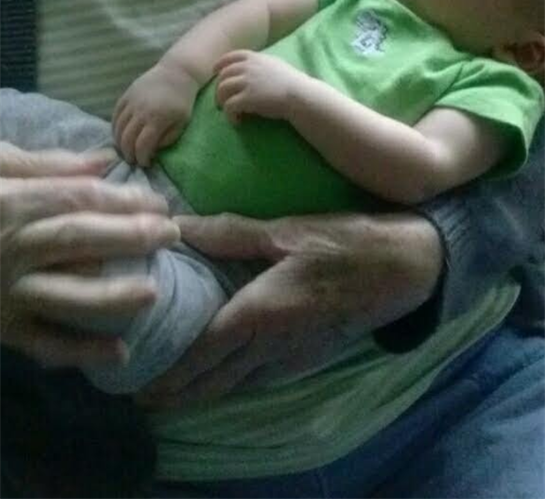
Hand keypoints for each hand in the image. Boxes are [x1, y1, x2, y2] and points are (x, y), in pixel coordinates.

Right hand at [0, 141, 179, 367]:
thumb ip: (48, 166)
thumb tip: (104, 160)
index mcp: (12, 204)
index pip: (77, 199)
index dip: (122, 199)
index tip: (158, 200)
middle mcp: (12, 249)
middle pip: (79, 240)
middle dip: (130, 236)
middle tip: (171, 233)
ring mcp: (7, 292)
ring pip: (65, 296)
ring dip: (111, 296)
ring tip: (153, 292)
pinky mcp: (1, 328)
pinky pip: (43, 344)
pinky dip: (80, 353)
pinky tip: (119, 353)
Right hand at [113, 64, 198, 165]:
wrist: (177, 72)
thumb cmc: (183, 100)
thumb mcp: (182, 123)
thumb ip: (167, 139)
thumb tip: (152, 151)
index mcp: (157, 119)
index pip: (142, 146)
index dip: (141, 158)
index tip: (145, 164)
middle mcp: (141, 110)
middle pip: (127, 139)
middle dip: (128, 154)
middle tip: (133, 160)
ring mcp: (132, 101)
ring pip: (118, 128)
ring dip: (119, 142)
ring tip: (125, 150)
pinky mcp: (127, 94)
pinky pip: (115, 115)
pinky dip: (115, 128)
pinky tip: (119, 135)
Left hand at [137, 209, 443, 406]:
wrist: (405, 268)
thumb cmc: (346, 243)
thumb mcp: (287, 230)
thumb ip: (232, 232)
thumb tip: (179, 225)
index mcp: (261, 313)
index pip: (203, 352)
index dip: (170, 372)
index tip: (139, 384)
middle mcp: (272, 346)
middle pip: (215, 381)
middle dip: (177, 394)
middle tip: (142, 400)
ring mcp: (293, 357)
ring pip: (237, 384)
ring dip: (203, 392)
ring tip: (171, 394)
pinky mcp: (309, 357)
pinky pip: (260, 379)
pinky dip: (233, 383)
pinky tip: (223, 376)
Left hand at [215, 50, 302, 122]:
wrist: (299, 95)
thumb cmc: (292, 82)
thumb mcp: (275, 64)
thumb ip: (261, 64)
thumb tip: (252, 67)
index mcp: (254, 58)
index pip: (230, 57)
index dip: (220, 64)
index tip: (215, 72)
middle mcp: (247, 67)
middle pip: (223, 75)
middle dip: (219, 88)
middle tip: (220, 100)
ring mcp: (246, 82)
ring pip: (222, 90)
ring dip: (221, 102)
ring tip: (227, 111)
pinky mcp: (246, 99)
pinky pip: (229, 106)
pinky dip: (229, 115)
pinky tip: (237, 121)